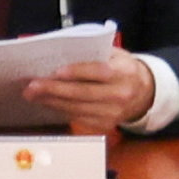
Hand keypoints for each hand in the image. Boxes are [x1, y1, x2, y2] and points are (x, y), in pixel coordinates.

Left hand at [20, 51, 157, 134]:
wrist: (146, 94)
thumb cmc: (125, 69)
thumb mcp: (118, 55)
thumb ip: (96, 53)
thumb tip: (64, 52)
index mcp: (123, 73)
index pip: (97, 72)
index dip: (77, 72)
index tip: (56, 72)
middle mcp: (118, 95)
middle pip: (82, 94)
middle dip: (54, 90)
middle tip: (32, 86)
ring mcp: (112, 113)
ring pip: (76, 108)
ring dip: (51, 101)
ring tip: (33, 94)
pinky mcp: (104, 125)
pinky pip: (78, 118)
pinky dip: (60, 110)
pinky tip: (48, 103)